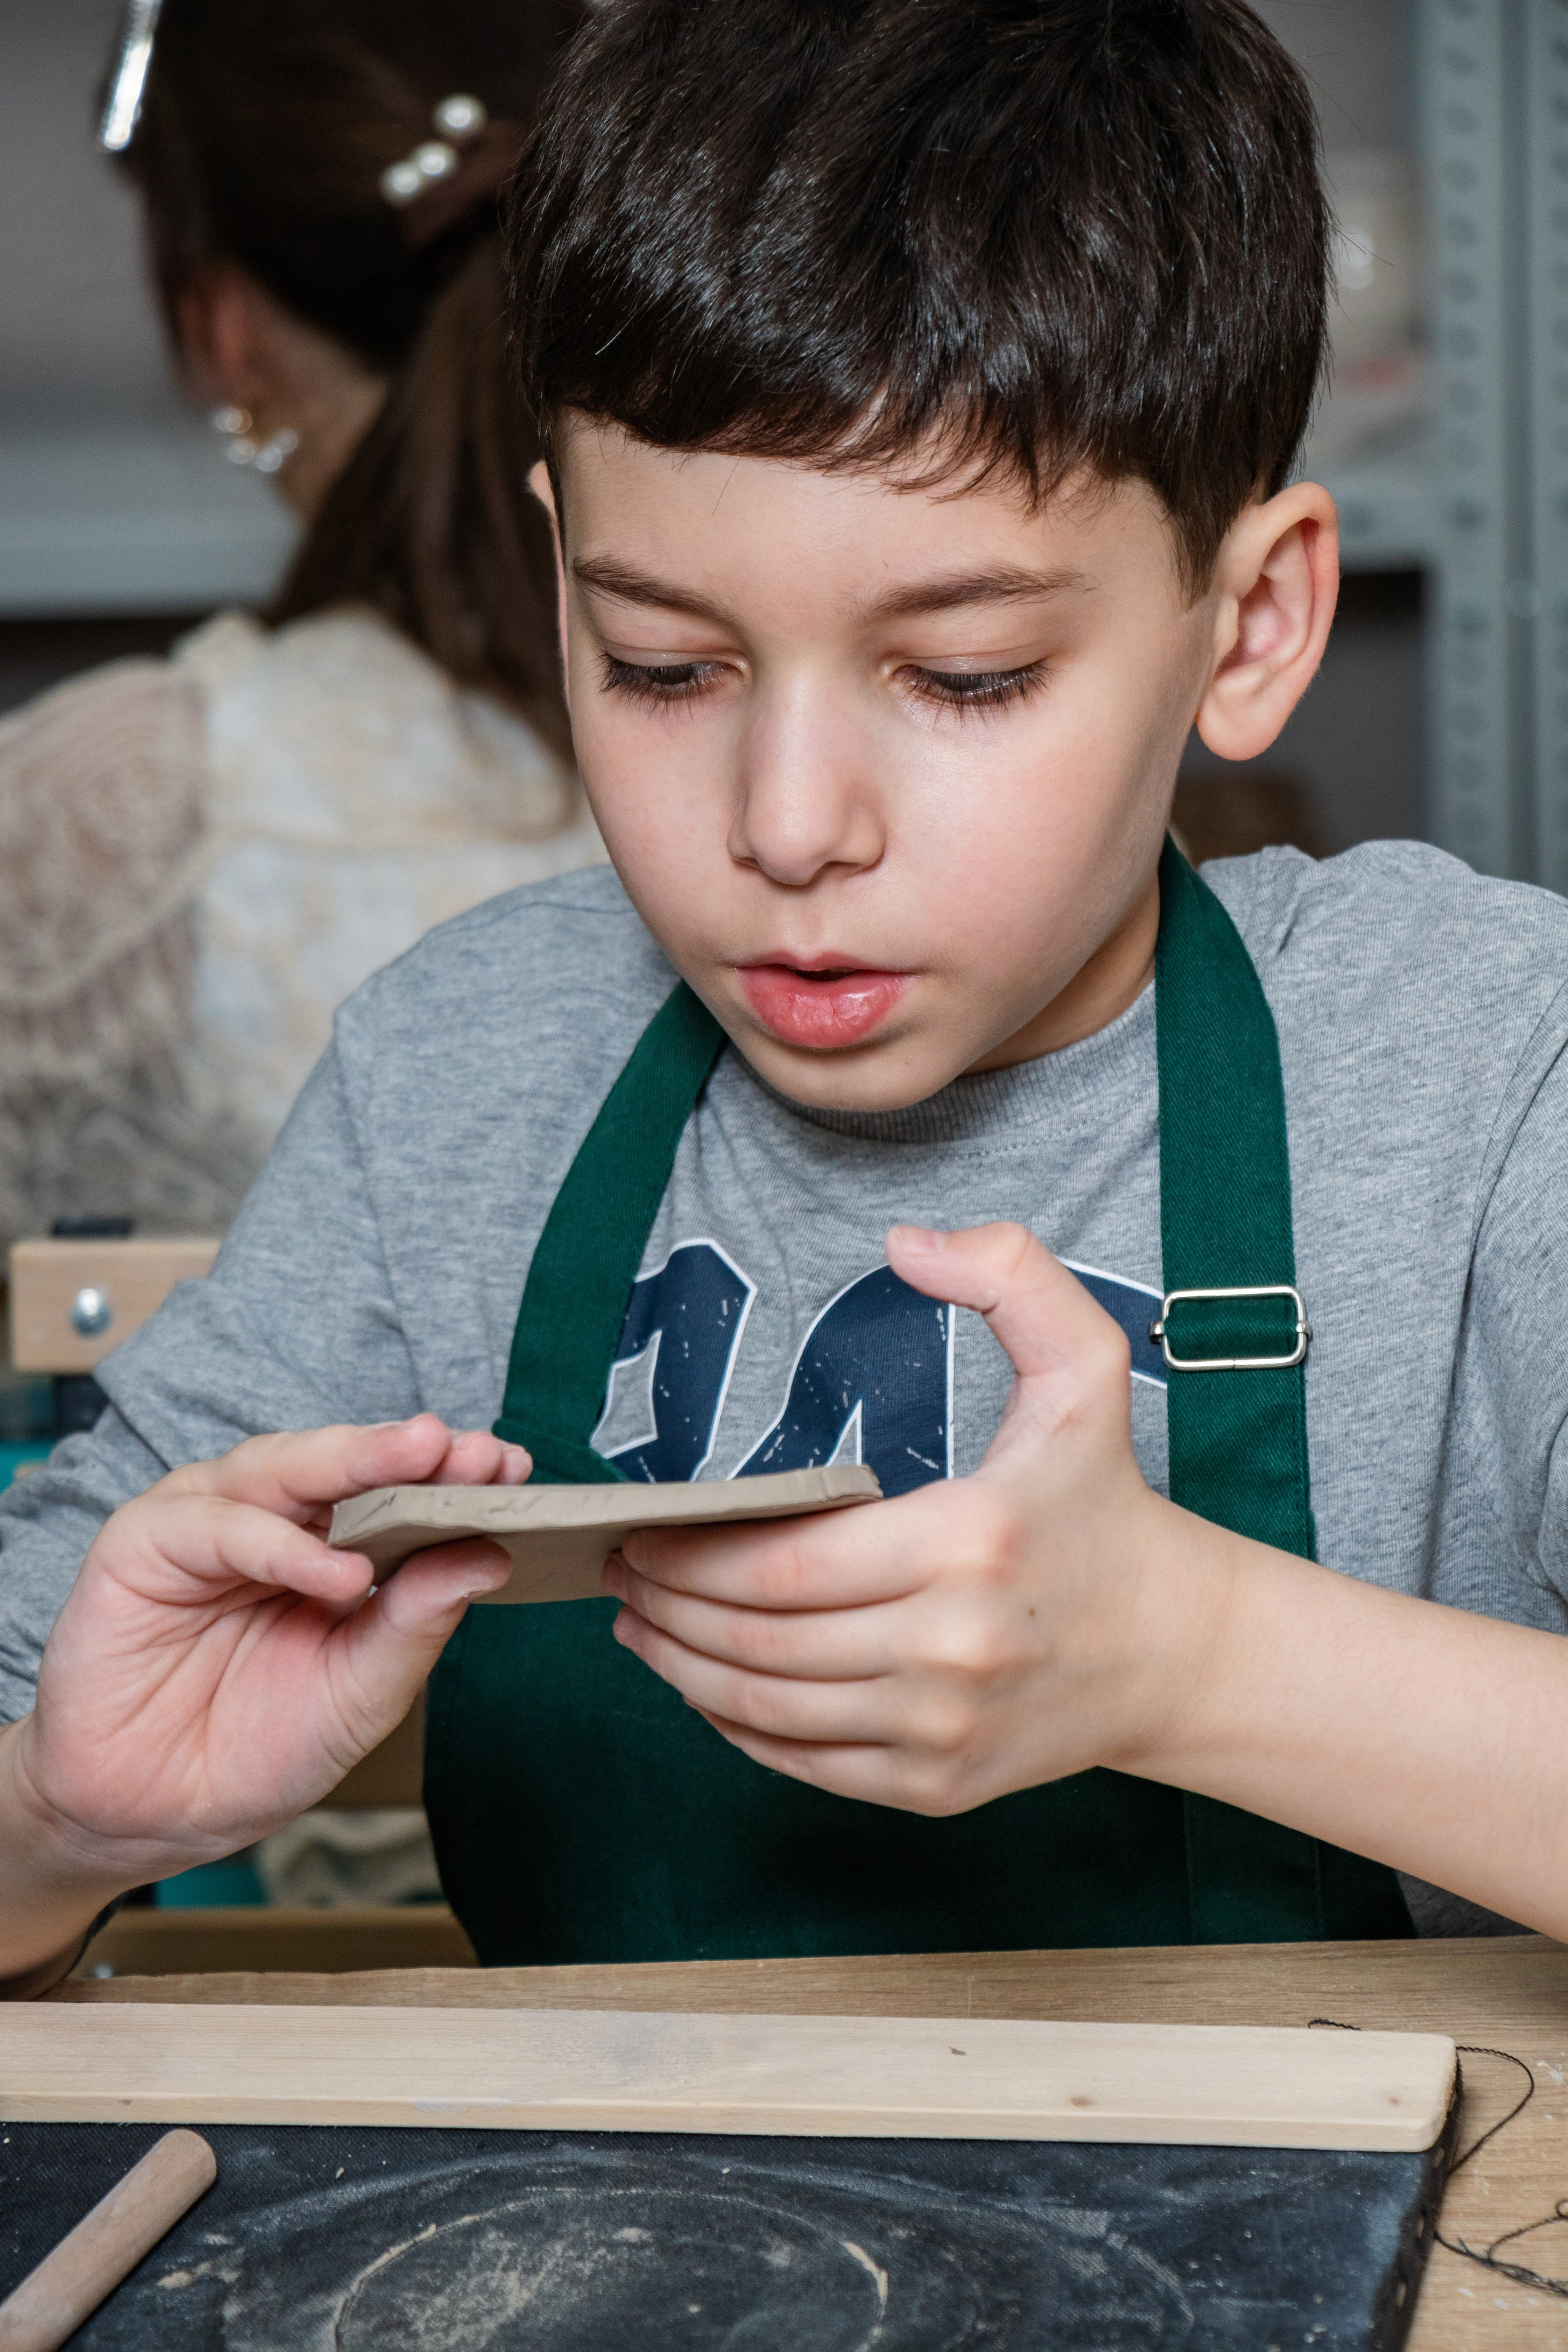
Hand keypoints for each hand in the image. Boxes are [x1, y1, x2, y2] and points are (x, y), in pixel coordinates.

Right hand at [5, 1417, 524, 1905]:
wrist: (149, 1815)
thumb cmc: (254, 1748)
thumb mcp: (360, 1692)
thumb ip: (415, 1623)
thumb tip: (489, 1557)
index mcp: (331, 1546)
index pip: (398, 1492)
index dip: (453, 1477)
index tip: (514, 1470)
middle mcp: (273, 1521)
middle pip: (348, 1466)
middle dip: (414, 1453)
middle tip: (474, 1450)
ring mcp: (208, 1523)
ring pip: (286, 1468)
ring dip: (356, 1462)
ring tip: (424, 1466)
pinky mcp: (145, 1542)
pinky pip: (218, 1525)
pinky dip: (280, 1543)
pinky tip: (336, 1570)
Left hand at [604, 1223, 1215, 1813]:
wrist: (1179, 1649)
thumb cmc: (1108, 1500)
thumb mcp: (1087, 1363)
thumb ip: (1009, 1274)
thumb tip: (906, 1241)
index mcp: (967, 1542)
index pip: (783, 1566)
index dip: (689, 1555)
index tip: (640, 1529)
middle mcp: (951, 1648)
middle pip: (758, 1641)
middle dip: (664, 1608)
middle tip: (618, 1572)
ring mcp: (942, 1728)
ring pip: (766, 1711)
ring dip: (681, 1671)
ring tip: (639, 1627)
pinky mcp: (938, 1785)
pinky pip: (804, 1763)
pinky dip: (739, 1728)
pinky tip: (704, 1687)